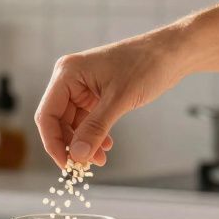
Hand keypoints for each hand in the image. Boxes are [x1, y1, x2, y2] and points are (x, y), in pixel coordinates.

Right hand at [35, 29, 186, 167]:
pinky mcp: (95, 94)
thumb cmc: (146, 64)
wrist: (171, 53)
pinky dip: (94, 134)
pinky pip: (86, 120)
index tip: (66, 164)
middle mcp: (70, 79)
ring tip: (100, 158)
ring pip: (72, 123)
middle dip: (71, 145)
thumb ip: (95, 128)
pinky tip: (106, 146)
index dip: (53, 142)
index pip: (47, 114)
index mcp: (67, 73)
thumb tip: (78, 155)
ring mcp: (82, 87)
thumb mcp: (119, 100)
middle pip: (58, 121)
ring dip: (84, 142)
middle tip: (84, 165)